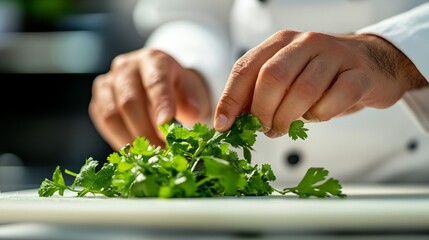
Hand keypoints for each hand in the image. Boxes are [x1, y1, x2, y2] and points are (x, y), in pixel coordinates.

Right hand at [89, 49, 210, 149]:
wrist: (161, 87)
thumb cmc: (179, 90)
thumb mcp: (193, 92)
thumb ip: (192, 102)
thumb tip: (192, 113)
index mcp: (153, 60)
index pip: (155, 81)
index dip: (161, 103)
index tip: (166, 125)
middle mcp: (126, 67)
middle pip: (129, 101)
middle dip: (146, 131)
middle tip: (161, 152)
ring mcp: (108, 83)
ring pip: (112, 115)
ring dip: (131, 140)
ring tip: (149, 156)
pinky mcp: (98, 101)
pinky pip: (104, 124)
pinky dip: (119, 141)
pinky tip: (136, 153)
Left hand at [214, 30, 425, 136]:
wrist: (371, 63)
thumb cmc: (320, 76)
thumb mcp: (285, 79)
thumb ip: (258, 94)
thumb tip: (229, 121)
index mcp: (280, 42)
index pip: (246, 68)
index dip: (231, 98)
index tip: (223, 125)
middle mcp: (306, 42)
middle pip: (273, 78)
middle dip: (263, 111)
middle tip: (265, 129)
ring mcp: (335, 54)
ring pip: (303, 91)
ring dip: (289, 118)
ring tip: (285, 127)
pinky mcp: (360, 73)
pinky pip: (334, 99)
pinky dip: (320, 116)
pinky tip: (317, 115)